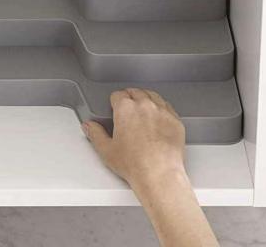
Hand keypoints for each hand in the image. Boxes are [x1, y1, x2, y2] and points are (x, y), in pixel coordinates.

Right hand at [83, 89, 219, 246]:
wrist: (159, 174)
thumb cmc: (135, 164)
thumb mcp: (106, 150)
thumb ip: (95, 134)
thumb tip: (89, 126)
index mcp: (125, 108)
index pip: (118, 94)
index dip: (114, 101)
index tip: (114, 107)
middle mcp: (145, 105)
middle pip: (136, 92)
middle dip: (130, 97)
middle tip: (127, 108)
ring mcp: (162, 111)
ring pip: (153, 95)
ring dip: (146, 99)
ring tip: (143, 109)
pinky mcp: (176, 120)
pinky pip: (168, 106)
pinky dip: (161, 109)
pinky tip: (158, 118)